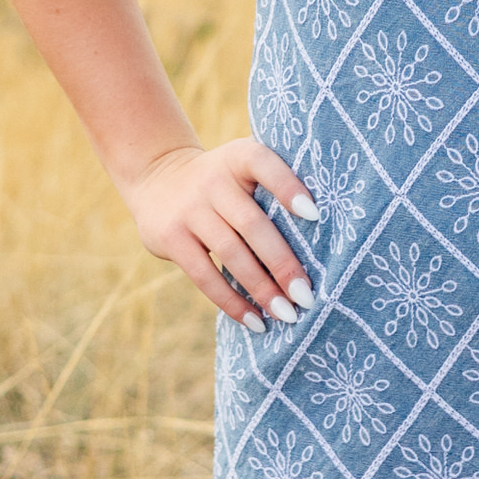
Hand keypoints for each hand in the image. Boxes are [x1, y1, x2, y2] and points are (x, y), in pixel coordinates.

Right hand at [122, 138, 319, 329]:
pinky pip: (205, 276)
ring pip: (231, 254)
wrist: (157, 176)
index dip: (289, 187)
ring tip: (287, 315)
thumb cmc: (222, 181)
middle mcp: (213, 181)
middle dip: (282, 263)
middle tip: (307, 296)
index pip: (265, 165)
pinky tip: (255, 321)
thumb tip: (321, 236)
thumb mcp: (241, 167)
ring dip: (261, 289)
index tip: (315, 215)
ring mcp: (189, 210)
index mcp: (238, 157)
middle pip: (253, 224)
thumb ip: (272, 187)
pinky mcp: (171, 238)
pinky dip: (232, 302)